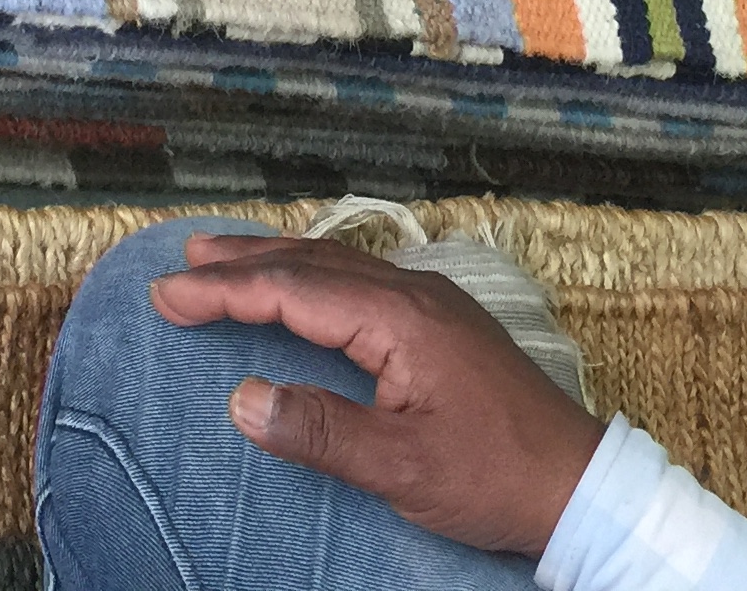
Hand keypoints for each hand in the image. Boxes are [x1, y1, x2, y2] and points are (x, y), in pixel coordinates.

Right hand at [148, 231, 603, 557]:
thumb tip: (242, 399)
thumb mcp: (401, 468)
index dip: (226, 292)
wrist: (578, 486)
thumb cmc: (495, 477)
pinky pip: (362, 281)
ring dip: (277, 262)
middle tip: (180, 264)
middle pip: (312, 264)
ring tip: (223, 260)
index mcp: (401, 319)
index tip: (167, 295)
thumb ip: (320, 431)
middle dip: (242, 262)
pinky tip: (304, 288)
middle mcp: (415, 295)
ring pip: (339, 267)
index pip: (294, 291)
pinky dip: (314, 277)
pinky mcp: (443, 325)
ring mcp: (434, 305)